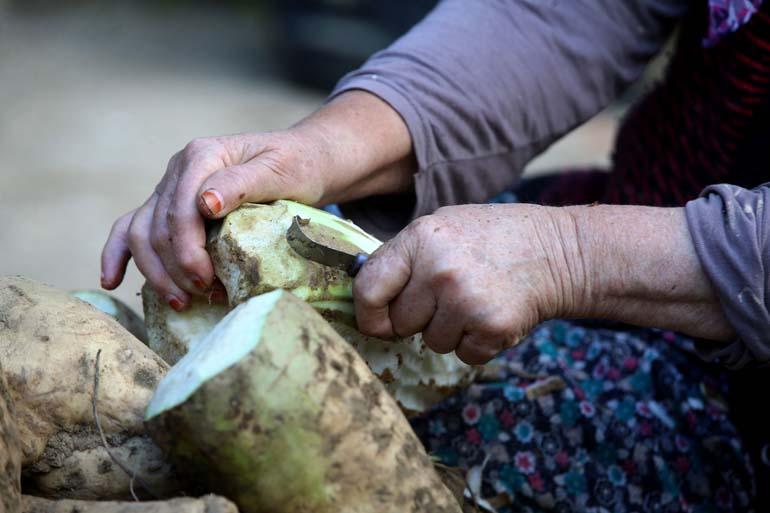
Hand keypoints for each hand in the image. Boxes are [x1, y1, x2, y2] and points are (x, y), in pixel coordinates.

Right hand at [100, 130, 326, 309]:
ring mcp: (171, 186)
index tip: (209, 281)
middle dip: (175, 268)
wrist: (303, 159)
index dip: (188, 251)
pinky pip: (133, 226)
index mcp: (203, 156)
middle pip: (158, 226)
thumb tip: (206, 204)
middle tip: (205, 295)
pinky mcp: (170, 203)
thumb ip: (243, 183)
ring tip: (180, 302)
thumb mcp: (280, 171)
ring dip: (155, 272)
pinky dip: (118, 253)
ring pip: (141, 232)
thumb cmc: (297, 166)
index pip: (180, 210)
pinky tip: (112, 280)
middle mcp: (179, 169)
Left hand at [354, 203, 733, 365]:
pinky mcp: (491, 327)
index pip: (368, 289)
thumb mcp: (443, 226)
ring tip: (475, 300)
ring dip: (450, 331)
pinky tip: (492, 314)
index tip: (378, 322)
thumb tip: (365, 293)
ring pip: (431, 342)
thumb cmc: (493, 237)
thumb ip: (404, 256)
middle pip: (400, 322)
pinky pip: (463, 355)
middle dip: (418, 318)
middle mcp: (439, 269)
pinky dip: (476, 344)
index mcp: (420, 238)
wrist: (558, 251)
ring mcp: (466, 300)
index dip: (368, 313)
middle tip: (448, 297)